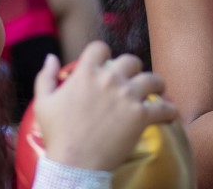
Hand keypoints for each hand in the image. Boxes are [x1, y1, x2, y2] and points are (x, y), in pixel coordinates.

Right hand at [33, 41, 178, 171]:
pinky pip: (164, 108)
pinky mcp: (141, 116)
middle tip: (132, 80)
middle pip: (131, 61)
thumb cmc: (57, 135)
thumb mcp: (43, 103)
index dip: (104, 55)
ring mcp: (128, 96)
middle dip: (132, 69)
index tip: (106, 63)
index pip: (101, 48)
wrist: (74, 165)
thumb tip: (51, 57)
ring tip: (156, 91)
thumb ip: (45, 76)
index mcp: (86, 72)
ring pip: (152, 79)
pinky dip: (169, 111)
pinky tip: (169, 113)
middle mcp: (110, 79)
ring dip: (155, 84)